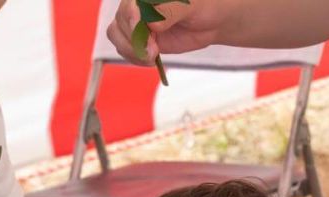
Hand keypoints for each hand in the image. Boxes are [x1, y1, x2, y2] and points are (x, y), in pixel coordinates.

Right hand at [106, 0, 231, 63]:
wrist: (211, 20)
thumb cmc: (203, 5)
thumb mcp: (190, 5)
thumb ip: (170, 11)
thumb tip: (152, 23)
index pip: (129, 5)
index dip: (131, 19)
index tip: (142, 31)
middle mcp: (135, 4)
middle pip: (119, 22)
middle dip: (134, 40)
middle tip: (154, 50)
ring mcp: (135, 21)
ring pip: (116, 36)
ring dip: (132, 51)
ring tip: (152, 56)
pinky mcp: (139, 38)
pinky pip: (125, 49)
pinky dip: (134, 57)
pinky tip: (150, 60)